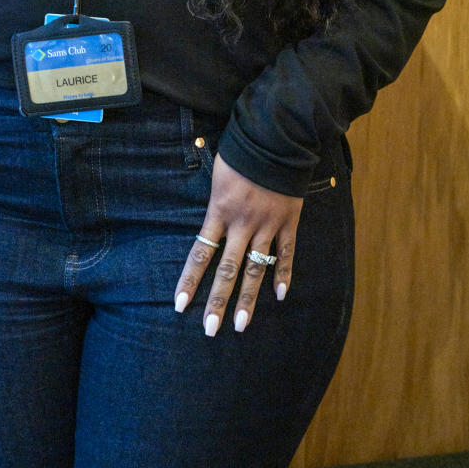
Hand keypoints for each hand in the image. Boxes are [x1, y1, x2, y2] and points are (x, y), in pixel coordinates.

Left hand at [173, 152, 303, 334]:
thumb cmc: (241, 151)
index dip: (190, 280)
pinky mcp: (288, 222)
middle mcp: (242, 224)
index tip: (180, 306)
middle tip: (210, 330)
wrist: (275, 137)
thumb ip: (214, 201)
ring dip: (248, 299)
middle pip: (227, 270)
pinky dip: (284, 275)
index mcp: (219, 211)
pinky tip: (280, 296)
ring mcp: (267, 225)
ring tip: (240, 325)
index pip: (200, 253)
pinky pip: (286, 254)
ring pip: (256, 269)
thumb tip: (208, 221)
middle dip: (218, 302)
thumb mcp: (216, 174)